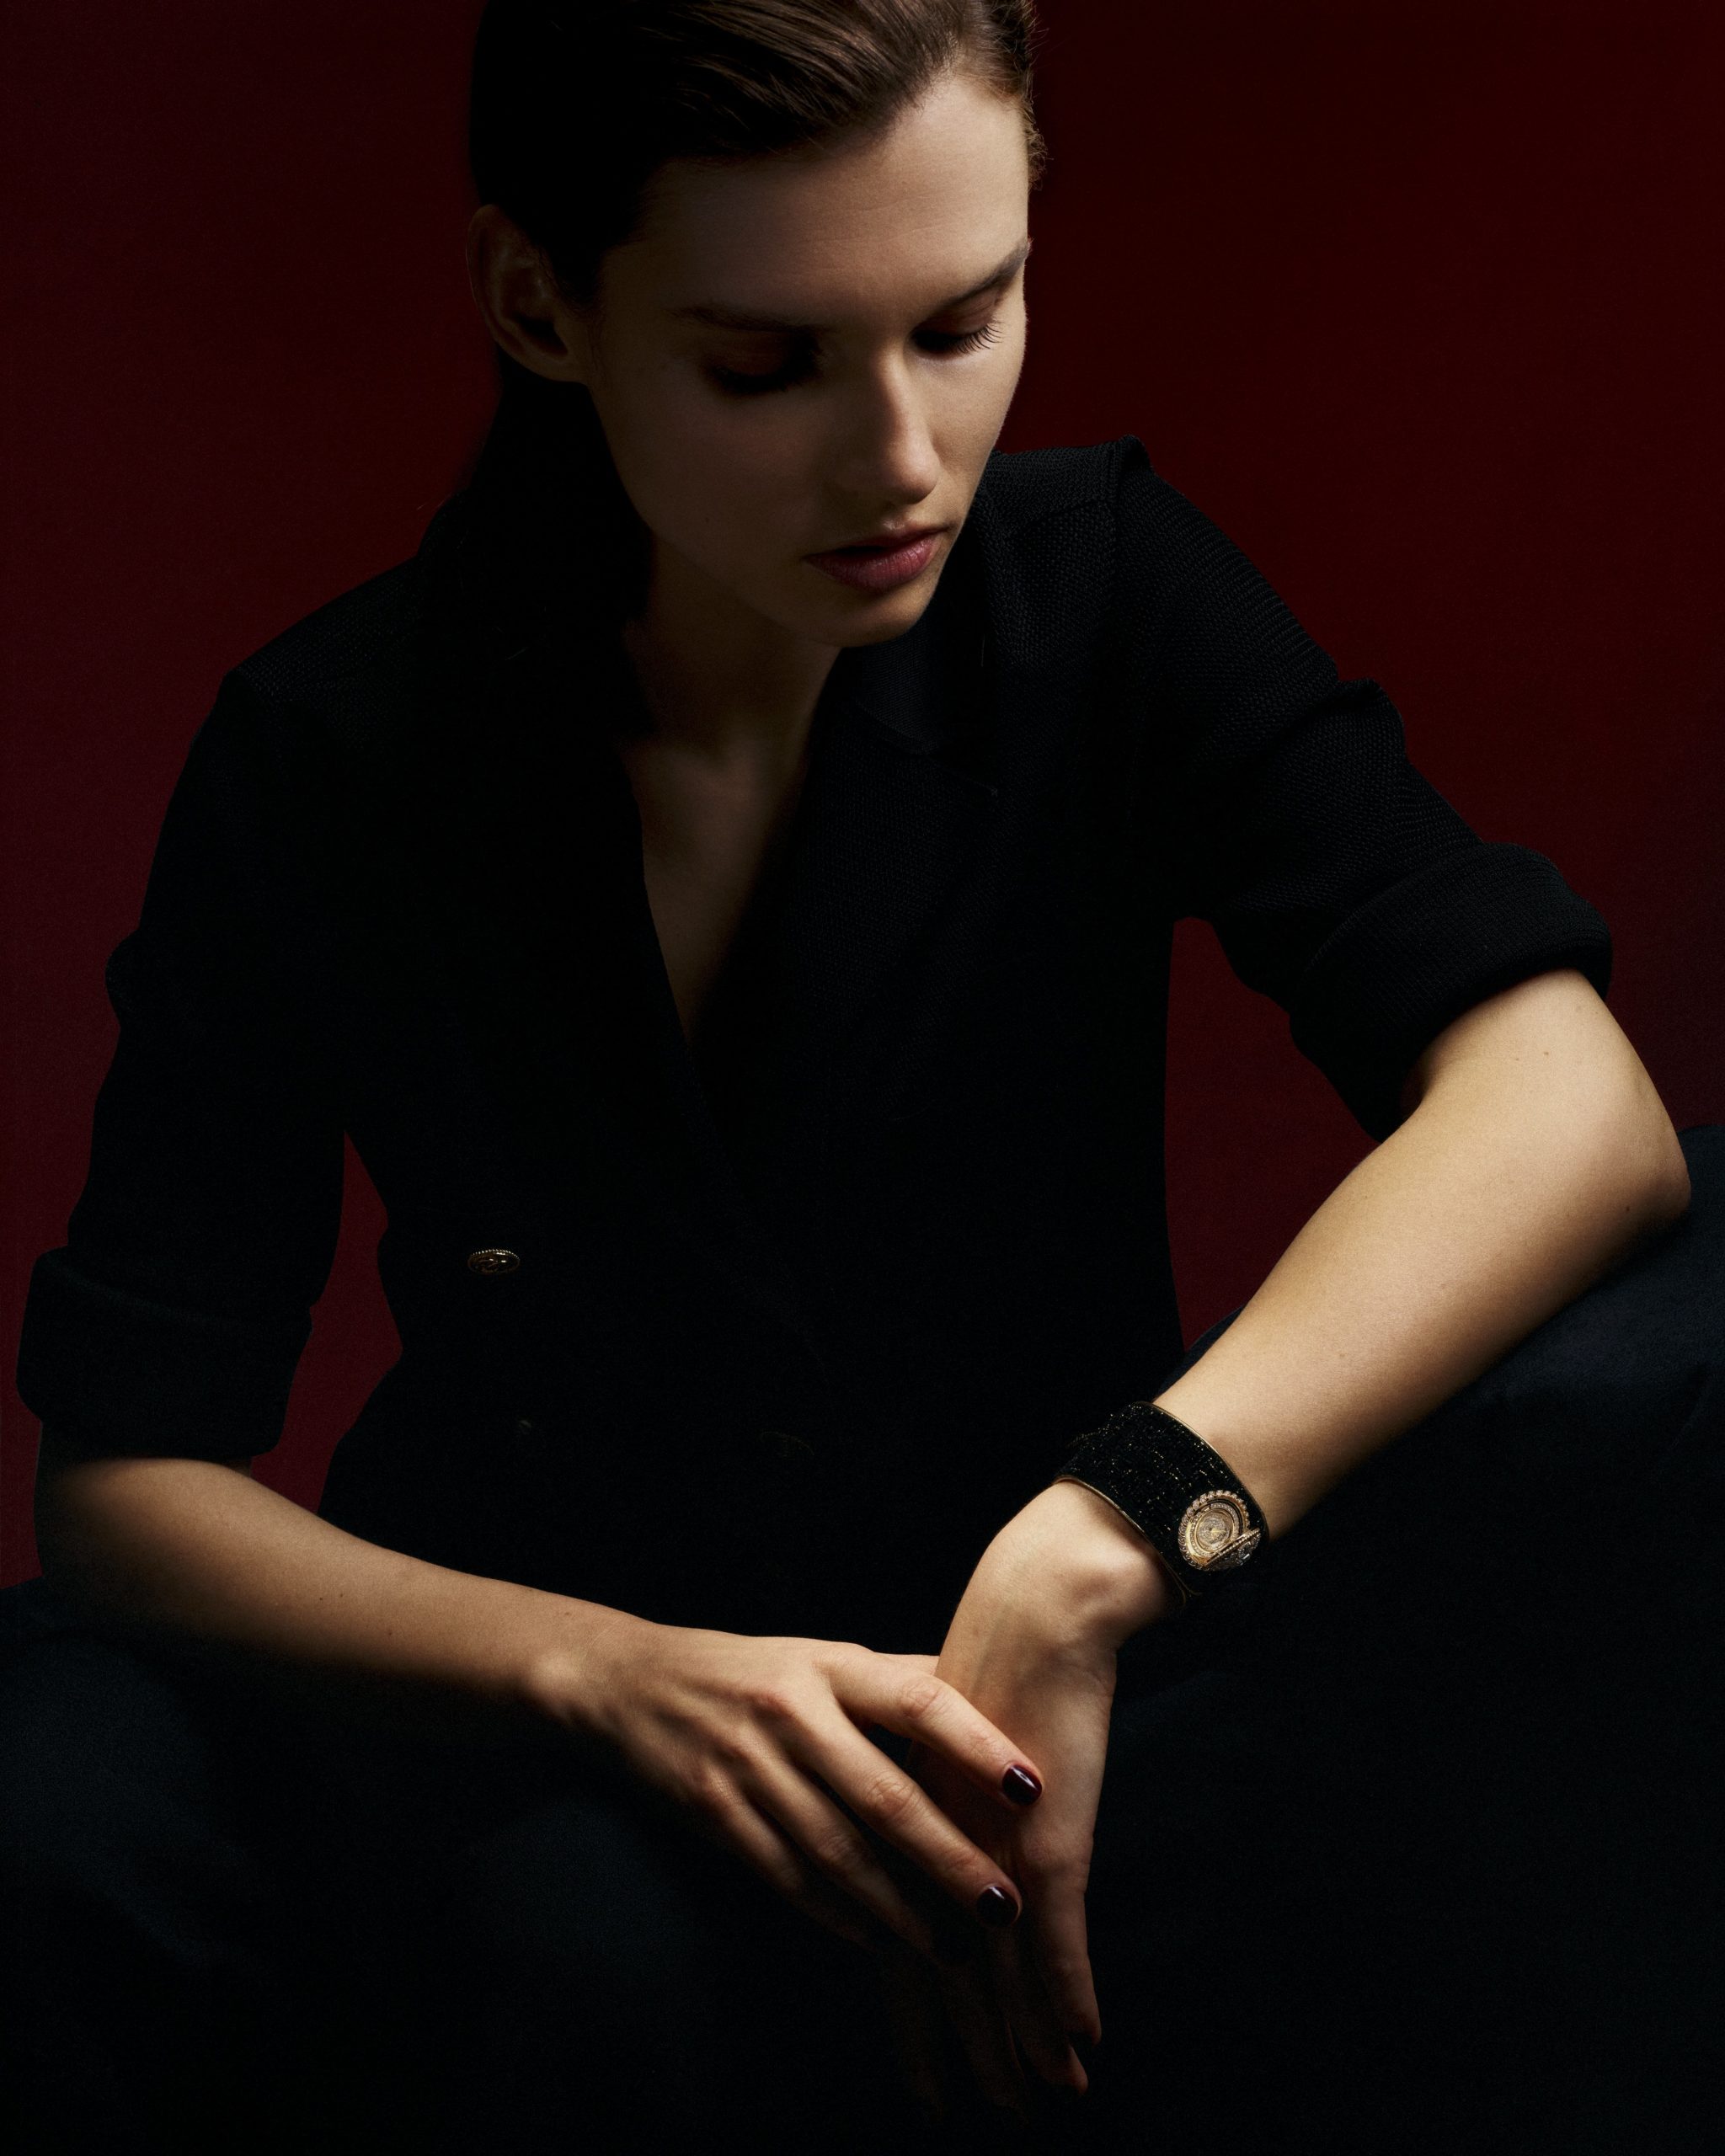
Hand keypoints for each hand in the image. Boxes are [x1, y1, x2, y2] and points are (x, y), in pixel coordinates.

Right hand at [525, 1613, 1045, 1967]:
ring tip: (955, 1948)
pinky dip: (835, 1914)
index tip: (1033, 1788)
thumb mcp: (827, 1659)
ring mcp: (748, 1765)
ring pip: (836, 1851)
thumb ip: (903, 1680)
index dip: (976, 1744)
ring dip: (900, 1907)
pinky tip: (879, 1941)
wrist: (635, 1685)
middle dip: (949, 1856)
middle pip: (883, 1795)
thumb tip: (1002, 1695)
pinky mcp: (713, 1813)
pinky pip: (786, 1875)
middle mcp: (791, 1712)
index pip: (917, 1701)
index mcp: (831, 1666)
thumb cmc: (760, 1673)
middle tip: (1007, 1905)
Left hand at [890, 1481, 1171, 2117]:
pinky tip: (1082, 2044)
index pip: (902, 1948)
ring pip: (1002, 1974)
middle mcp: (942, 1851)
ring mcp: (992, 1848)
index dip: (914, 2021)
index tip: (923, 2082)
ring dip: (1023, 2045)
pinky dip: (1068, 1996)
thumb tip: (955, 1844)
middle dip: (966, 2051)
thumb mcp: (959, 1751)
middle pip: (947, 1977)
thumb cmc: (1002, 1668)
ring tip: (1042, 2102)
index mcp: (912, 1835)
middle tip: (988, 2115)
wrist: (1036, 1615)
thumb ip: (950, 1804)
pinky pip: (1057, 1938)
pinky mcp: (1044, 1836)